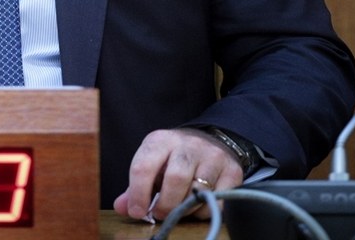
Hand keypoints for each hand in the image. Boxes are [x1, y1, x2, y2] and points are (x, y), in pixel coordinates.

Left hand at [112, 128, 243, 221]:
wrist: (211, 141)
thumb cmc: (174, 159)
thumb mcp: (153, 164)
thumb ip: (136, 186)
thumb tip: (122, 207)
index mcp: (161, 140)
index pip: (144, 166)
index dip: (138, 194)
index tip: (137, 211)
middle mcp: (188, 144)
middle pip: (175, 179)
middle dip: (165, 204)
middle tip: (159, 214)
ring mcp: (213, 156)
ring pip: (198, 191)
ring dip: (185, 208)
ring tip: (178, 209)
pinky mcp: (232, 170)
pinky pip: (217, 200)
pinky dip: (204, 210)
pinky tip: (197, 206)